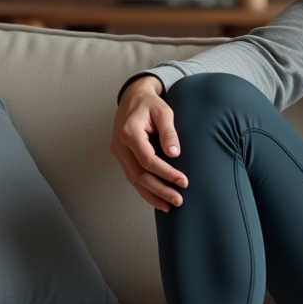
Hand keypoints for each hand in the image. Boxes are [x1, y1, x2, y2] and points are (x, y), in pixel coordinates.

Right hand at [109, 75, 186, 212]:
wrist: (133, 98)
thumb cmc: (149, 104)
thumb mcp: (163, 111)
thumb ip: (169, 131)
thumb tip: (175, 153)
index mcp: (129, 133)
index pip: (148, 161)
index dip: (166, 173)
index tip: (183, 181)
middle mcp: (120, 146)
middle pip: (139, 175)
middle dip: (160, 190)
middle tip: (178, 200)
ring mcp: (119, 153)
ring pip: (134, 180)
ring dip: (152, 195)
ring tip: (169, 206)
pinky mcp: (123, 157)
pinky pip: (132, 177)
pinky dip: (145, 190)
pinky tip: (157, 198)